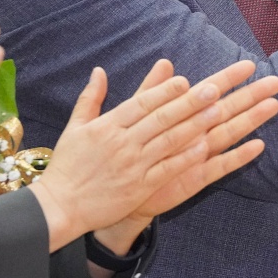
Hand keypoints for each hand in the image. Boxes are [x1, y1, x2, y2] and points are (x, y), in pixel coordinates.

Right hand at [29, 59, 277, 254]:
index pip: (141, 104)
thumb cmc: (67, 166)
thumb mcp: (74, 127)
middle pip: (161, 118)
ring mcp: (133, 165)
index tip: (184, 80)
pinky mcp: (139, 187)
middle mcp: (122, 142)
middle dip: (189, 102)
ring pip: (169, 141)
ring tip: (218, 111)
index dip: (164, 91)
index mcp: (107, 126)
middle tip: (214, 89)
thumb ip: (90, 98)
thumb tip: (99, 71)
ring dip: (195, 124)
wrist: (59, 206)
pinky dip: (186, 157)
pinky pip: (167, 169)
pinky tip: (206, 147)